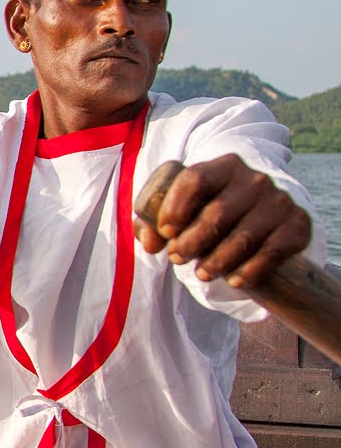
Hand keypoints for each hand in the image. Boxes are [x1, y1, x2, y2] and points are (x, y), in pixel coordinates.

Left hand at [134, 154, 312, 288]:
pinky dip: (251, 270)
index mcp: (223, 167)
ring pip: (243, 237)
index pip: (195, 179)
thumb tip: (150, 244)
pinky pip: (273, 251)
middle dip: (191, 242)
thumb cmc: (210, 211)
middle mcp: (255, 180)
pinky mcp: (297, 224)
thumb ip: (153, 222)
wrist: (262, 216)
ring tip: (202, 274)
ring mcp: (278, 202)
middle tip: (177, 259)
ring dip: (217, 261)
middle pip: (217, 213)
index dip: (175, 207)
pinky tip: (234, 280)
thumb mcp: (183, 209)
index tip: (165, 232)